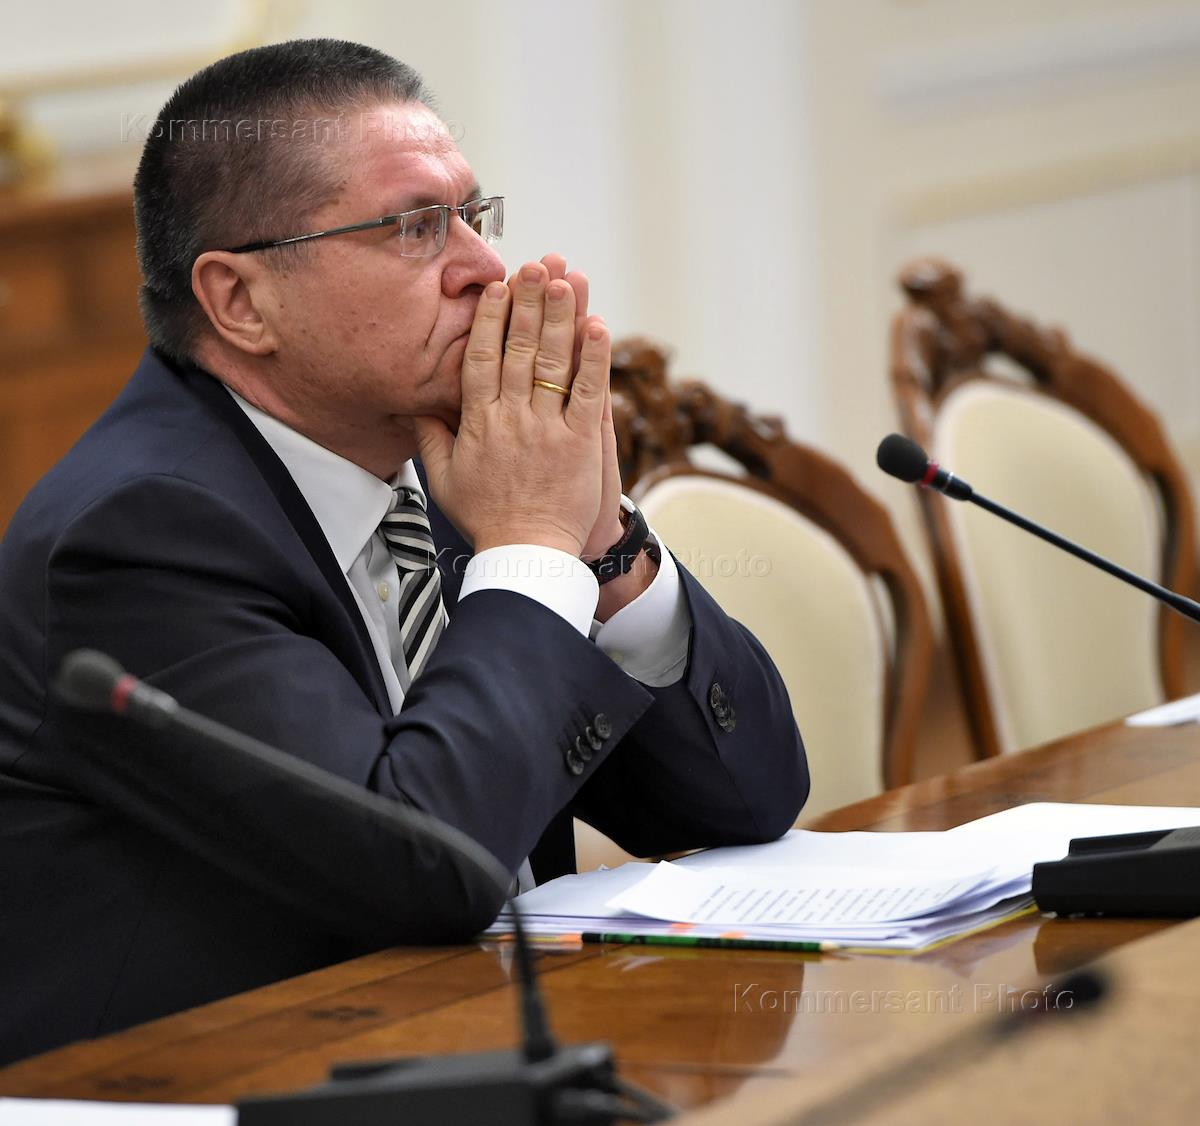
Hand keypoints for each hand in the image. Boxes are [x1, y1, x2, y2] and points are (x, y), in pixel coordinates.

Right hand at [413, 261, 610, 556]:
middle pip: (518, 349)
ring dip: (559, 318)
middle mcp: (511, 418)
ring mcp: (547, 429)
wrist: (525, 553)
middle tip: (534, 265)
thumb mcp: (444, 480)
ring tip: (564, 280)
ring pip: (552, 363)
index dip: (491, 319)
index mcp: (478, 423)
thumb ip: (430, 438)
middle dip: (527, 303)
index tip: (497, 288)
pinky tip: (598, 325)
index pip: (482, 358)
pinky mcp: (580, 443)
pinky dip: (594, 359)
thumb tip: (413, 406)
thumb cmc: (486, 519)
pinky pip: (588, 393)